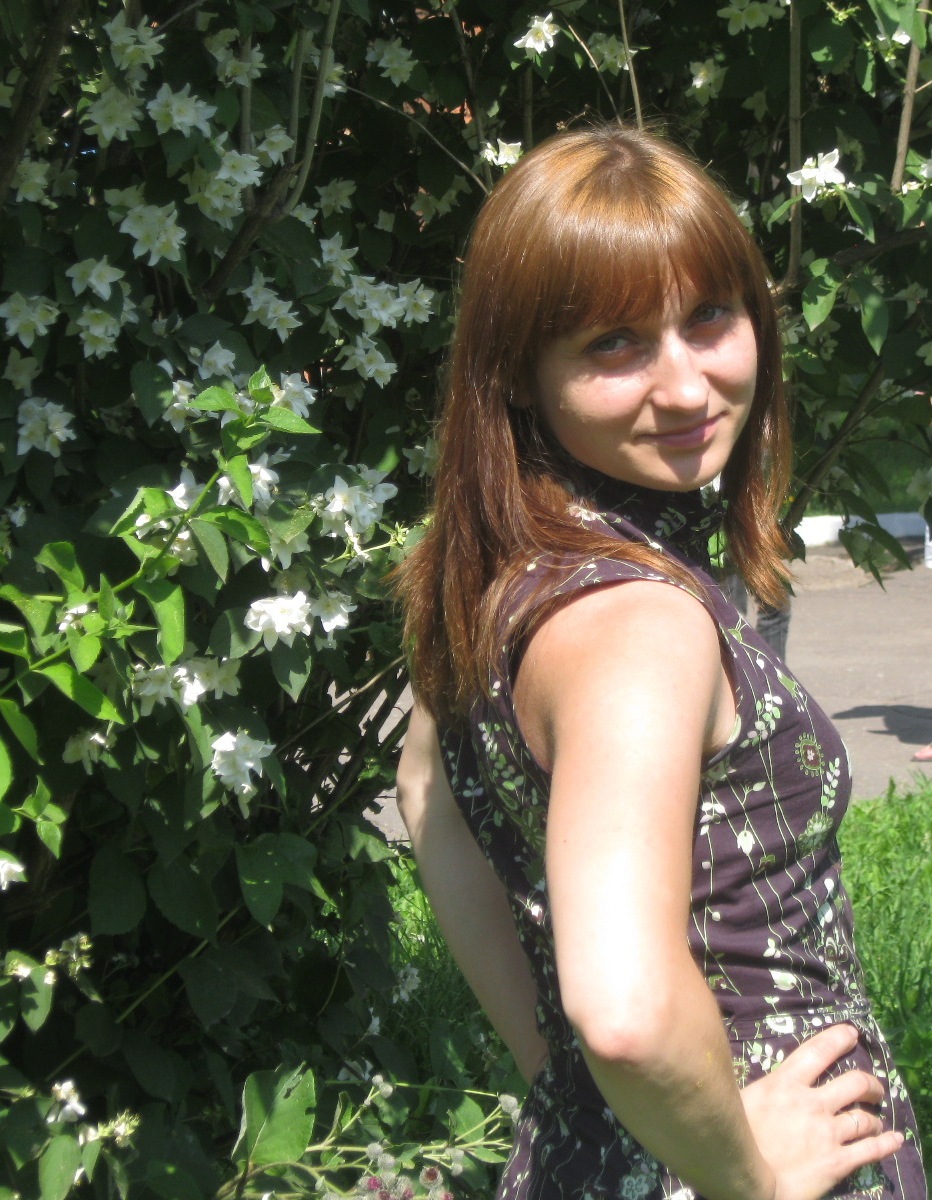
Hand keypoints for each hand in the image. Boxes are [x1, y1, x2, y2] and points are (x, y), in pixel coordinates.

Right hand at [740, 1024, 903, 1199]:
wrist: (744, 1180)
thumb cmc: (736, 1136)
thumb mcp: (743, 1099)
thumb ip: (765, 1088)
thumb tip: (770, 1080)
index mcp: (786, 1083)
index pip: (818, 1051)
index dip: (838, 1039)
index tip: (852, 1034)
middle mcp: (812, 1103)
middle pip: (853, 1083)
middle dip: (868, 1082)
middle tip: (872, 1086)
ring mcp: (828, 1133)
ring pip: (864, 1118)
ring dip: (874, 1117)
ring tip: (876, 1118)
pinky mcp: (837, 1162)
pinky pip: (870, 1150)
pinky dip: (886, 1144)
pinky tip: (895, 1139)